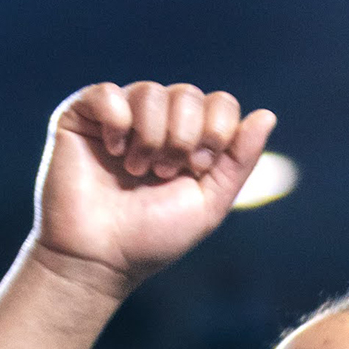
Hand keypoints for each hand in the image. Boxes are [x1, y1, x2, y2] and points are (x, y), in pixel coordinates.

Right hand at [27, 82, 277, 299]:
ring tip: (137, 171)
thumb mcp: (208, 203)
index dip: (216, 130)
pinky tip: (112, 151)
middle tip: (163, 172)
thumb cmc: (152, 237)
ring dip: (151, 136)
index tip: (197, 168)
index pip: (220, 103)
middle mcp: (156, 122)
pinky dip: (117, 122)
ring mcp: (119, 116)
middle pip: (188, 93)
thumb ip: (239, 161)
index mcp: (189, 139)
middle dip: (183, 136)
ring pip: (151, 91)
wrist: (99, 258)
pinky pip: (108, 92)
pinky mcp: (81, 117)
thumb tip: (267, 115)